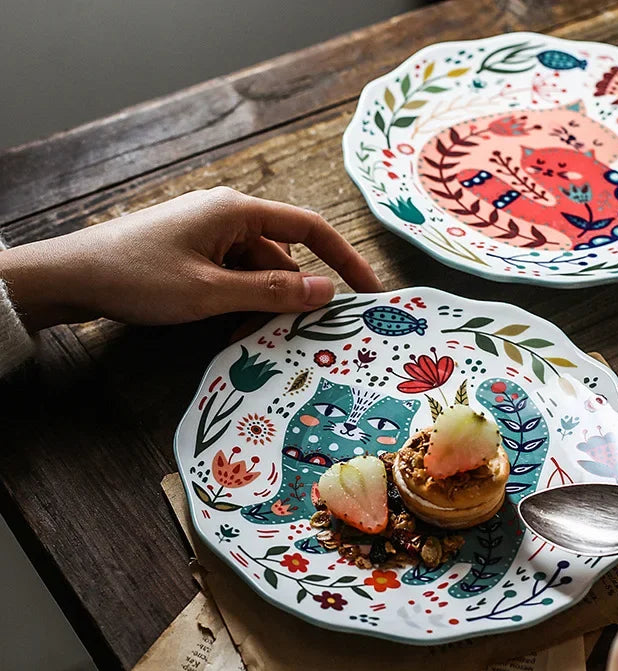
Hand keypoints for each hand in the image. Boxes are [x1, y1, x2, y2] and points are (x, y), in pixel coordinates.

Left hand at [0, 187, 381, 331]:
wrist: (72, 276)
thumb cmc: (138, 277)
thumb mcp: (211, 291)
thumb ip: (272, 292)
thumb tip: (327, 292)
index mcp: (237, 212)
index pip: (310, 229)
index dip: (345, 259)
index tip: (369, 290)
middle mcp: (228, 216)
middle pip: (284, 256)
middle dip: (295, 294)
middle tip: (309, 334)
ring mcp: (211, 235)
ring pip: (259, 272)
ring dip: (265, 303)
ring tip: (260, 337)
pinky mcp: (196, 252)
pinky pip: (235, 276)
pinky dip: (241, 300)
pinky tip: (233, 327)